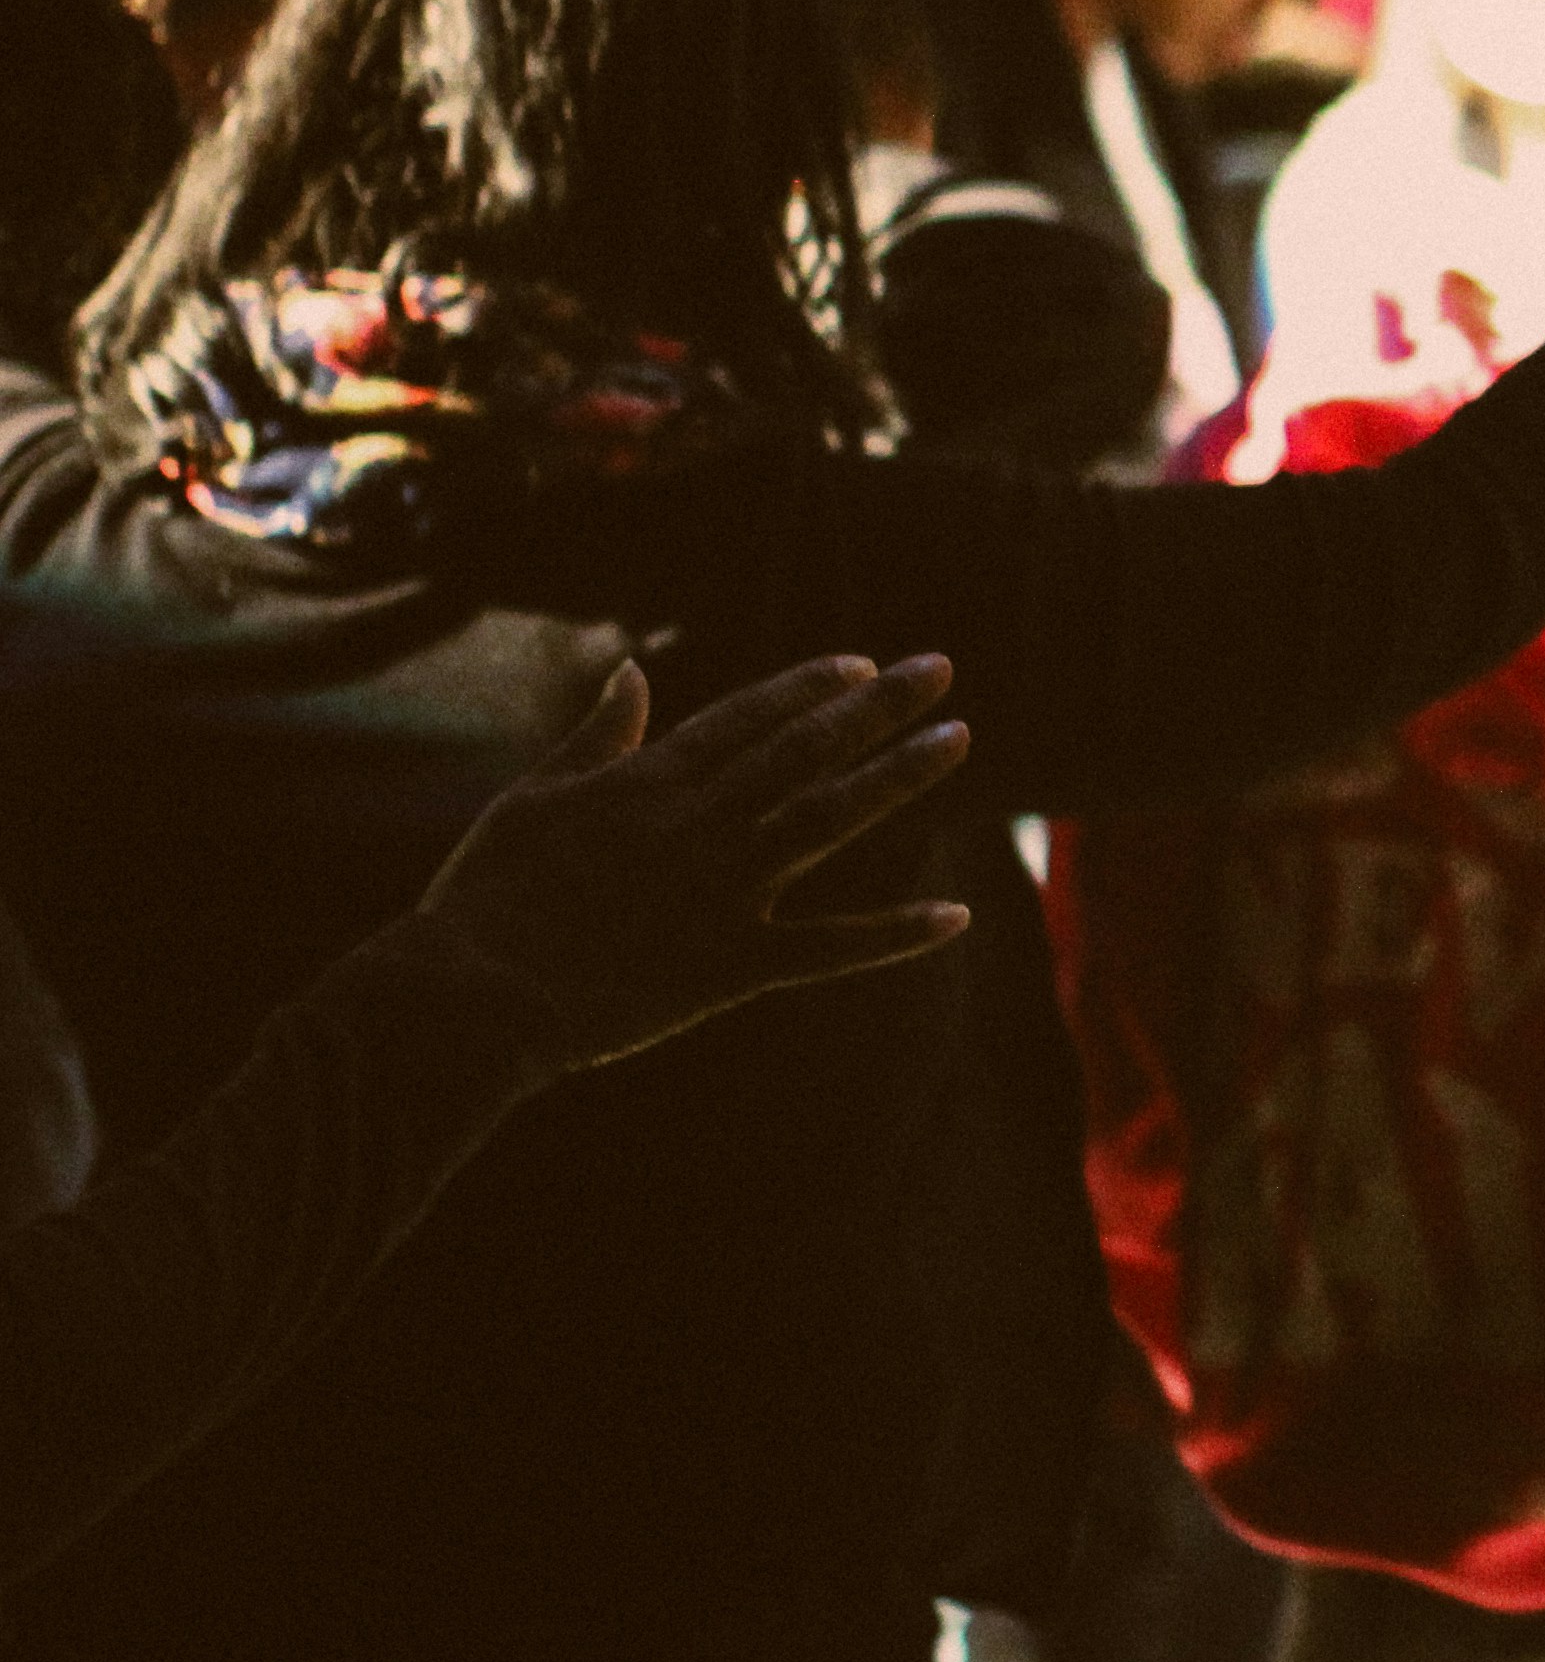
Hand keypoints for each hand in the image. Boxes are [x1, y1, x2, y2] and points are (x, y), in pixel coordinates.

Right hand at [412, 656, 976, 1070]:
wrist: (469, 994)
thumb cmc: (486, 897)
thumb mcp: (536, 799)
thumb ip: (598, 737)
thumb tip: (634, 670)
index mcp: (650, 784)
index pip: (747, 718)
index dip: (808, 688)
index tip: (863, 666)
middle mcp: (699, 824)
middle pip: (805, 751)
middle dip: (878, 708)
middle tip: (942, 670)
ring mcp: (722, 891)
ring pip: (829, 818)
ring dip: (897, 777)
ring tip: (957, 739)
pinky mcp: (730, 963)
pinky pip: (828, 946)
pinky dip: (895, 933)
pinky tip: (955, 914)